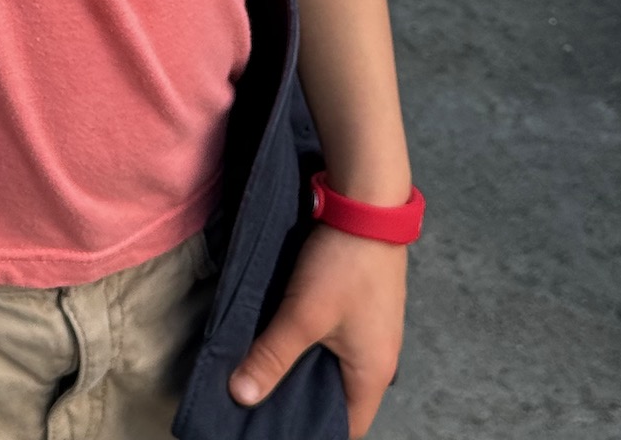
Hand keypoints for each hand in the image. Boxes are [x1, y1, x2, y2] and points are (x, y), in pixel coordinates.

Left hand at [229, 226, 405, 437]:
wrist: (367, 203)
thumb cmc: (343, 264)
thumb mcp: (302, 314)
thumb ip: (272, 357)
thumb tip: (240, 396)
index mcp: (373, 374)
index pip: (347, 428)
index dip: (312, 430)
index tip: (273, 425)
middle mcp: (379, 359)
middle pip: (338, 398)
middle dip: (300, 400)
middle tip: (259, 397)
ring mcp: (373, 331)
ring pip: (333, 366)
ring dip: (302, 368)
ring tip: (263, 369)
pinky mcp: (362, 306)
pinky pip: (335, 340)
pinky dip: (310, 344)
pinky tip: (280, 336)